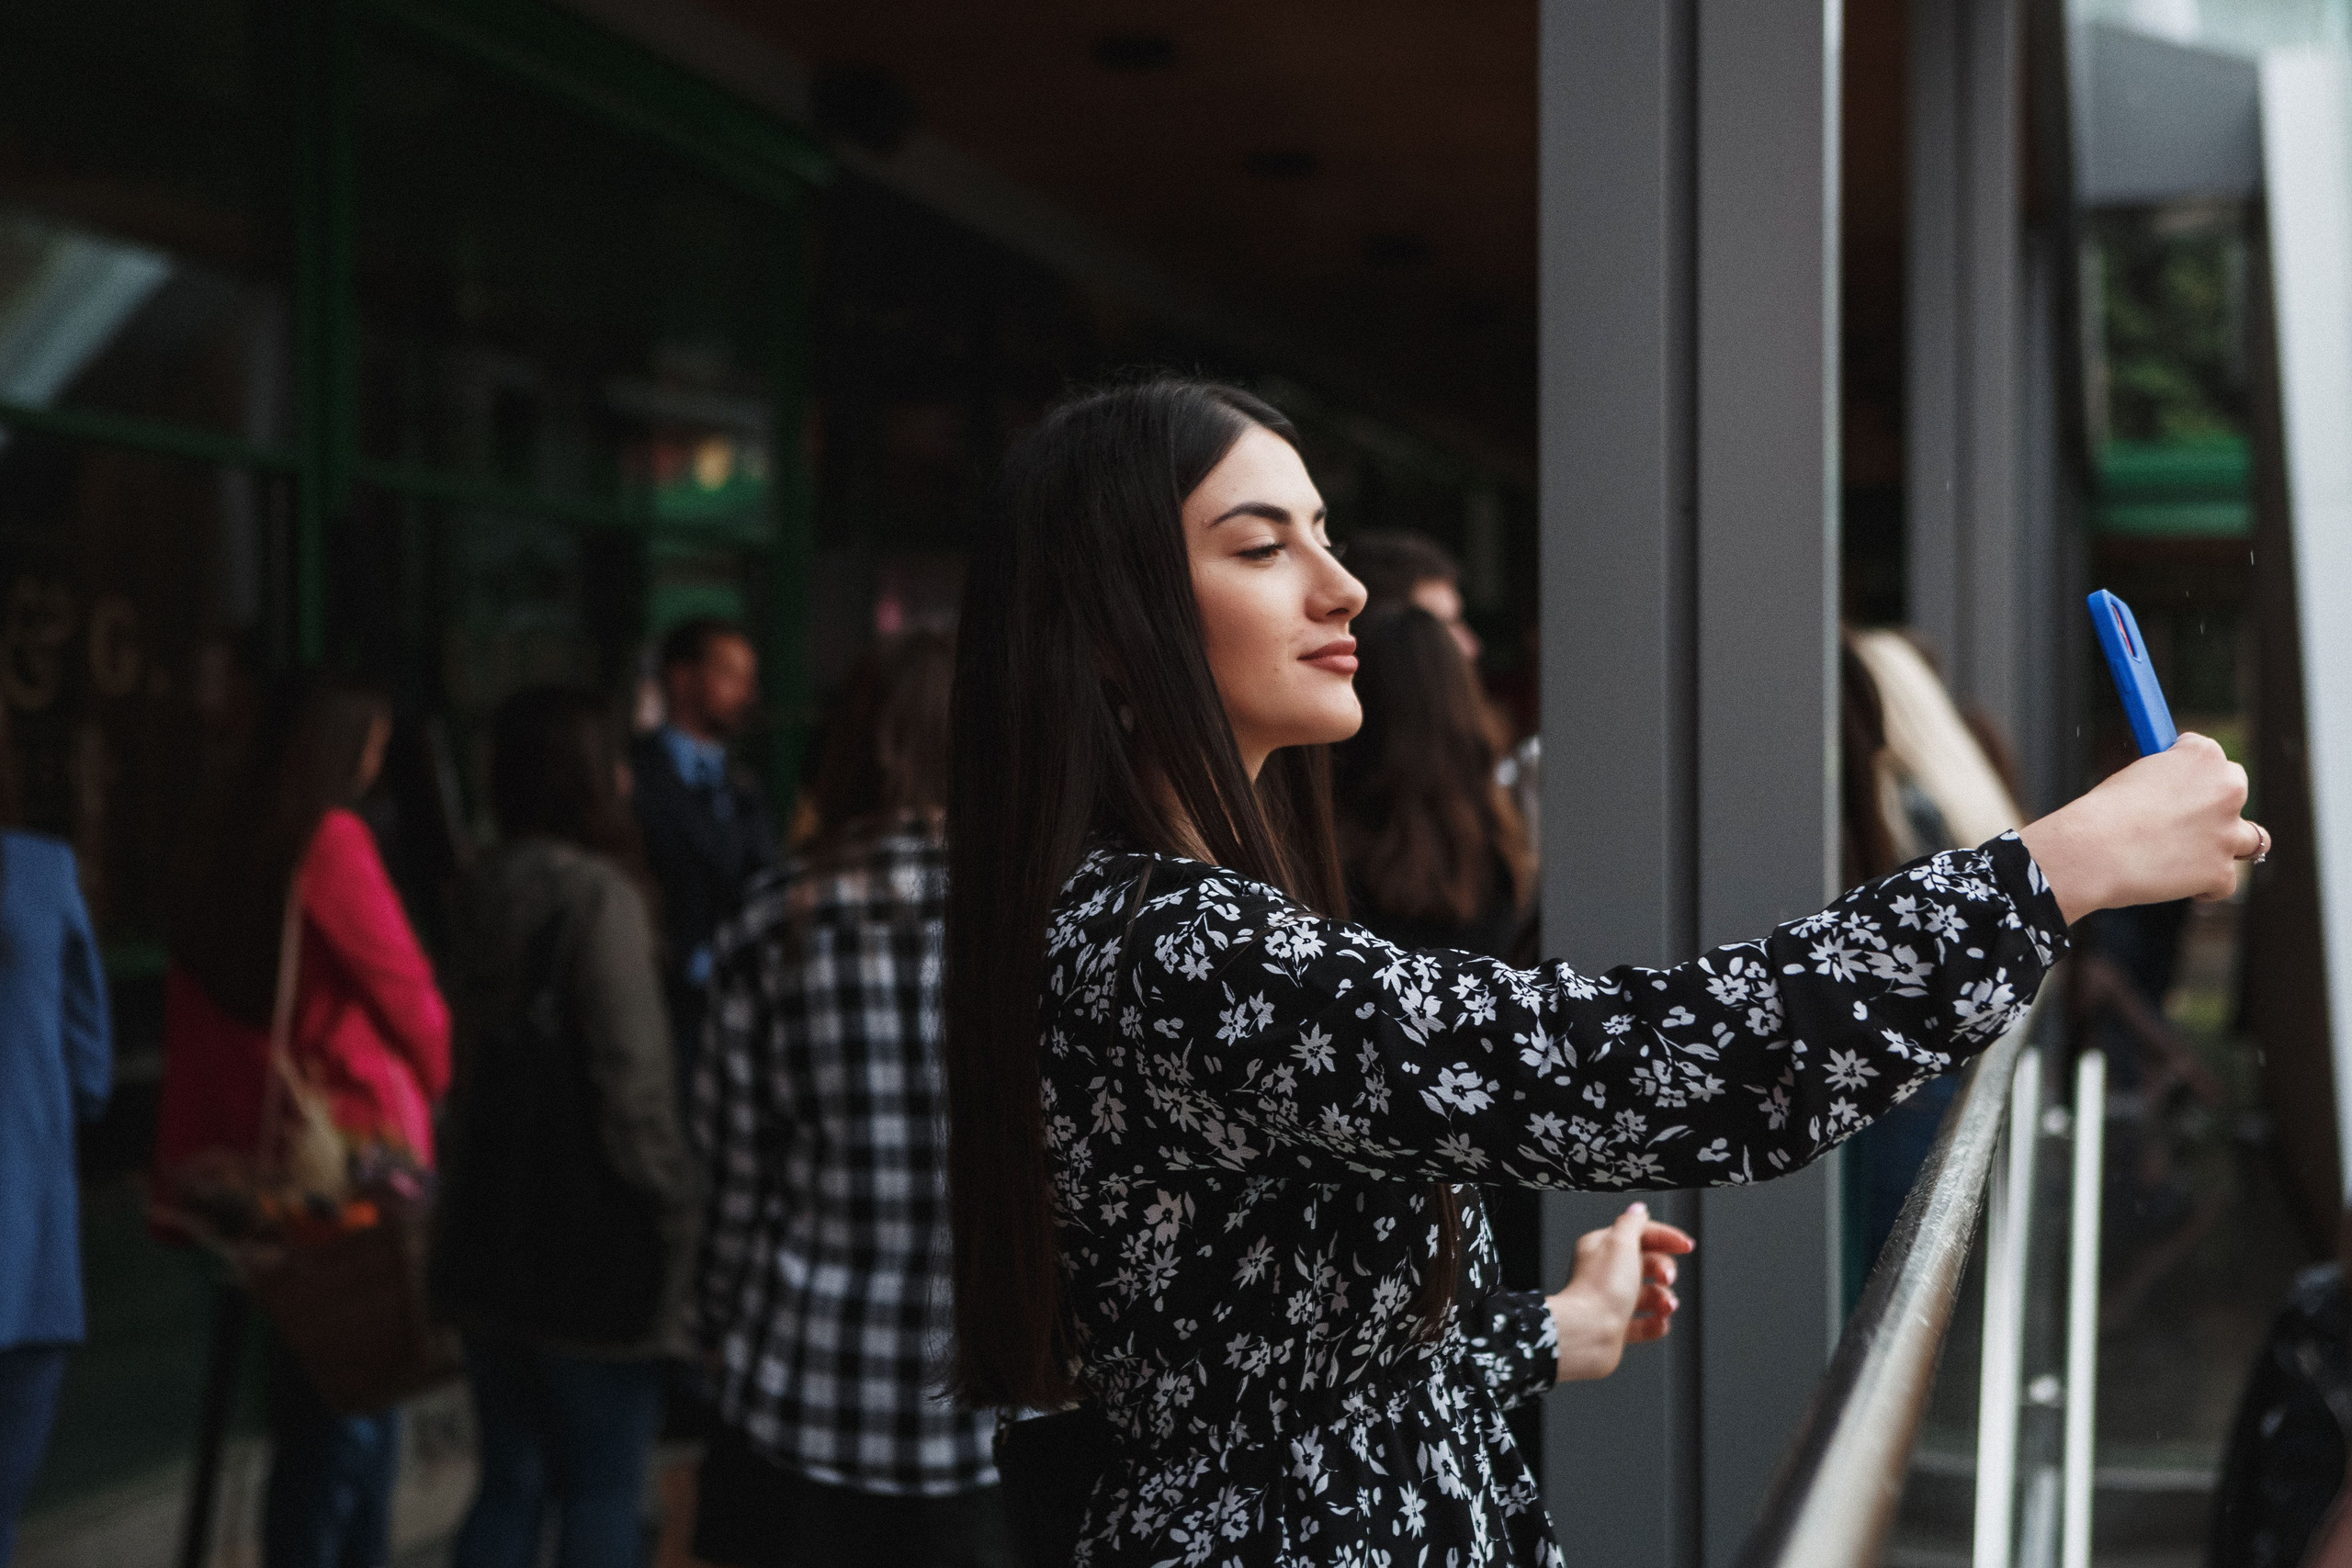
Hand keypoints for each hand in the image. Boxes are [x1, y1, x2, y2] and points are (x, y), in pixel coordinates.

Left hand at [1548, 1202, 1694, 1381]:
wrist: (1589, 1334)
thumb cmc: (1601, 1289)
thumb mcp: (1621, 1243)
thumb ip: (1632, 1223)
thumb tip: (1638, 1209)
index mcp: (1602, 1247)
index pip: (1639, 1233)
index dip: (1665, 1237)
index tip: (1686, 1246)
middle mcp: (1605, 1273)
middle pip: (1648, 1264)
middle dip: (1664, 1270)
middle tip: (1666, 1277)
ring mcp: (1612, 1301)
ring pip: (1650, 1295)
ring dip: (1664, 1300)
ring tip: (1665, 1307)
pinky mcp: (1617, 1327)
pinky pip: (1646, 1324)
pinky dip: (1656, 1324)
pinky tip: (1658, 1323)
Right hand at [2015, 733, 2259, 923]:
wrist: (2092, 849)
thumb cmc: (2102, 813)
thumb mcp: (2135, 778)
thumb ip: (2166, 782)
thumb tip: (2176, 798)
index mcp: (2204, 755)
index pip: (2210, 756)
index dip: (2189, 772)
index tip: (2175, 783)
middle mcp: (2228, 789)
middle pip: (2237, 790)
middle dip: (2218, 803)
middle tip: (2190, 818)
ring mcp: (2228, 833)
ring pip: (2252, 839)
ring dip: (2230, 844)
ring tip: (2201, 853)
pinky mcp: (2221, 872)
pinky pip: (2224, 882)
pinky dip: (2204, 886)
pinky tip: (2176, 883)